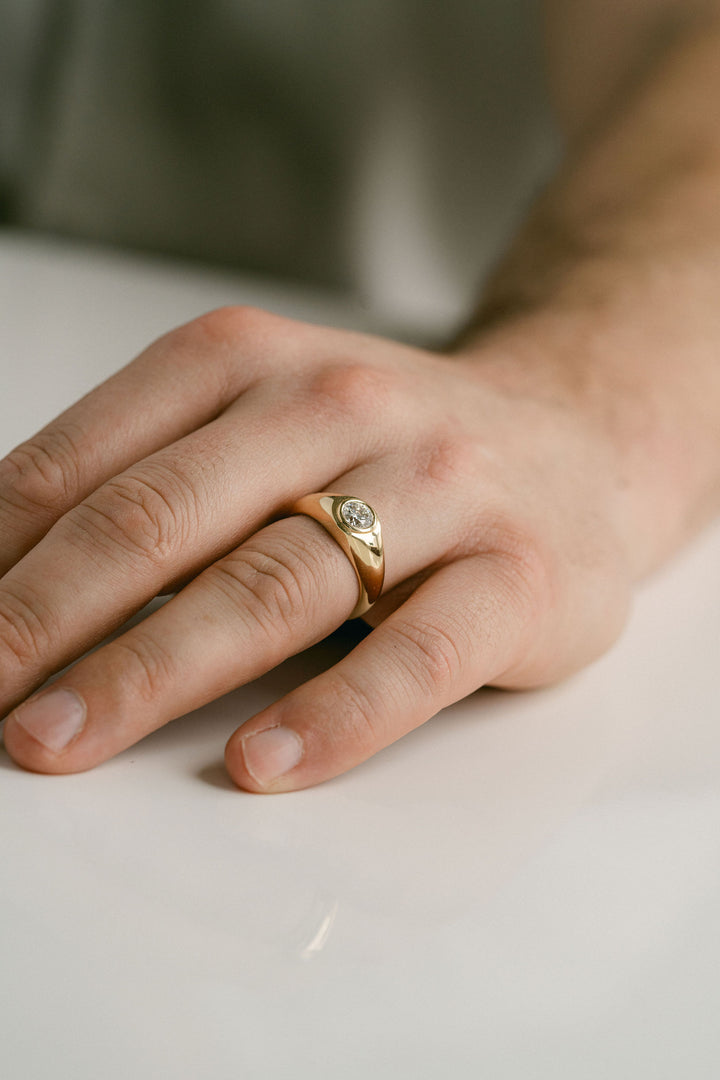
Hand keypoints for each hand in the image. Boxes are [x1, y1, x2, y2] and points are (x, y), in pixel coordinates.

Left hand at [0, 305, 634, 790]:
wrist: (571, 441)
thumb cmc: (385, 448)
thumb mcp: (258, 420)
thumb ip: (146, 478)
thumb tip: (4, 572)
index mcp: (248, 361)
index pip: (91, 462)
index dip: (0, 557)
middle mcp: (338, 406)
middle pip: (165, 520)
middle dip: (46, 619)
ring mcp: (436, 487)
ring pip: (277, 584)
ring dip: (152, 671)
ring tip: (61, 741)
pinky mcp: (517, 575)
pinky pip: (417, 653)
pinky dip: (335, 715)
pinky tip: (262, 764)